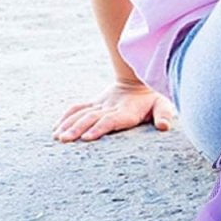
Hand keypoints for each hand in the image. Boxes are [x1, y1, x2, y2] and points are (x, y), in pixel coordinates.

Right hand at [54, 80, 174, 142]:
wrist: (141, 80)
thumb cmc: (153, 98)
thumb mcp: (163, 105)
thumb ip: (164, 115)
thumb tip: (165, 127)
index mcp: (126, 111)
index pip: (110, 120)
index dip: (98, 128)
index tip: (86, 137)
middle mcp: (110, 107)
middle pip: (91, 118)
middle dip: (77, 129)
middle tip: (64, 140)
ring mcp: (100, 104)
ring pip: (81, 114)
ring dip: (68, 124)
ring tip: (57, 137)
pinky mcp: (94, 103)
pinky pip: (77, 108)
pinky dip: (66, 117)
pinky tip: (56, 128)